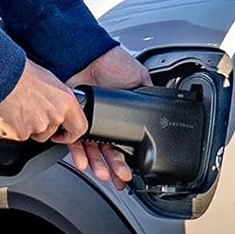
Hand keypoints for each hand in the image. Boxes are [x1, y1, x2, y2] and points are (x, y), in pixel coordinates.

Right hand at [0, 59, 87, 143]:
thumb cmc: (18, 71)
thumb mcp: (46, 80)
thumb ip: (55, 98)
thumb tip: (52, 104)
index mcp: (65, 101)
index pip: (79, 128)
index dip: (70, 134)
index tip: (62, 134)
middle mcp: (54, 115)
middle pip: (49, 133)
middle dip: (38, 127)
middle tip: (26, 111)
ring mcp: (37, 126)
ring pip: (31, 135)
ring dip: (22, 126)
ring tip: (12, 107)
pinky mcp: (20, 133)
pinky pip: (13, 135)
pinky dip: (7, 127)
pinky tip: (2, 112)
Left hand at [65, 46, 151, 189]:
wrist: (88, 54)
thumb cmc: (112, 61)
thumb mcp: (140, 79)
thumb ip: (149, 96)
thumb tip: (163, 106)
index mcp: (119, 115)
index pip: (124, 142)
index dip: (127, 159)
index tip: (130, 173)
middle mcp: (102, 120)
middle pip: (109, 150)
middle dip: (114, 167)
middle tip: (120, 179)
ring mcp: (86, 119)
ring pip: (92, 149)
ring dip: (97, 164)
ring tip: (103, 175)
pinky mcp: (71, 117)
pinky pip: (74, 139)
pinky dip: (79, 152)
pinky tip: (83, 162)